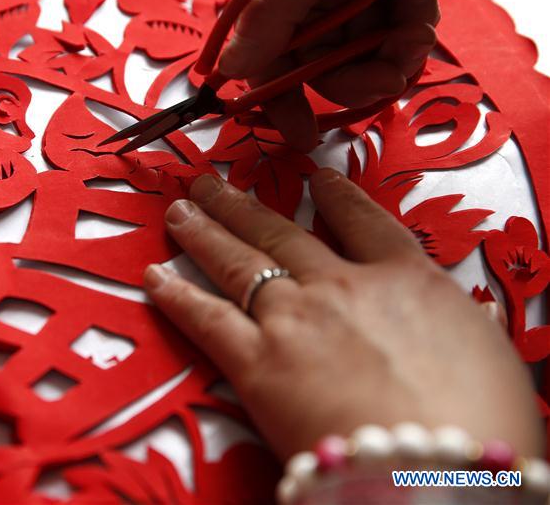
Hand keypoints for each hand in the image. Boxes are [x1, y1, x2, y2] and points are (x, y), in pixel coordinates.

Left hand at [145, 171, 541, 458]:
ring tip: (179, 211)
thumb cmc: (477, 420)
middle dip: (241, 204)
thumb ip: (464, 328)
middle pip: (280, 232)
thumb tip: (470, 320)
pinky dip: (176, 295)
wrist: (434, 466)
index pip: (363, 221)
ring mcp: (293, 318)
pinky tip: (154, 278)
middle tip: (212, 184)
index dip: (335, 196)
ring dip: (203, 231)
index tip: (315, 179)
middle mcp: (340, 285)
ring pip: (237, 261)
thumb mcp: (491, 359)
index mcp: (405, 278)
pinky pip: (205, 319)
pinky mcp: (255, 362)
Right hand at [219, 0, 467, 150]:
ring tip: (417, 28)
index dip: (277, 95)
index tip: (302, 134)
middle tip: (390, 79)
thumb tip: (228, 70)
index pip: (260, 52)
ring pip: (358, 55)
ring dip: (392, 50)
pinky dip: (413, 22)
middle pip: (315, 64)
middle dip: (356, 73)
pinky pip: (392, 34)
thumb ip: (273, 12)